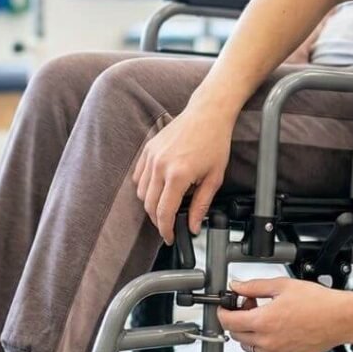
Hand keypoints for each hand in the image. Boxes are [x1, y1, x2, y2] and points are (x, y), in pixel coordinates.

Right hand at [133, 105, 234, 243]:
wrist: (207, 114)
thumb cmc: (214, 142)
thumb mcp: (214, 178)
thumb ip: (201, 205)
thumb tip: (193, 226)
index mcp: (178, 175)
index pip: (164, 212)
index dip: (165, 230)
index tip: (169, 237)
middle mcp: (160, 165)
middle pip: (149, 205)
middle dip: (158, 220)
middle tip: (169, 225)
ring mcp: (151, 156)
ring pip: (141, 192)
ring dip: (150, 204)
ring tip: (165, 206)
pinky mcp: (148, 149)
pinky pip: (138, 177)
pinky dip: (145, 188)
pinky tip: (158, 189)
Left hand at [217, 277, 351, 351]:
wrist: (340, 319)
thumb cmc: (318, 303)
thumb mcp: (282, 286)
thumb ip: (254, 286)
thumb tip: (237, 286)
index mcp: (264, 321)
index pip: (229, 322)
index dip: (223, 312)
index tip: (225, 307)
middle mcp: (268, 341)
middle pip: (237, 335)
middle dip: (238, 320)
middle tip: (251, 305)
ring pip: (249, 347)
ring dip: (250, 333)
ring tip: (266, 318)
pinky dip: (264, 344)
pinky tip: (277, 329)